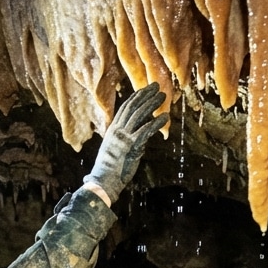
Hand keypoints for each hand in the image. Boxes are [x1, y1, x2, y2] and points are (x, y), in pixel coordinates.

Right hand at [83, 82, 167, 202]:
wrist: (102, 182)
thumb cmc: (109, 171)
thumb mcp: (116, 152)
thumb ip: (128, 143)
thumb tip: (141, 139)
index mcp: (112, 130)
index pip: (124, 108)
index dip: (136, 97)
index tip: (145, 90)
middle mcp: (117, 130)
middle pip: (132, 107)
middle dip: (145, 95)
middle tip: (156, 86)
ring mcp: (123, 137)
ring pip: (139, 114)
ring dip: (152, 104)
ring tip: (164, 96)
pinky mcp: (130, 145)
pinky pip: (145, 130)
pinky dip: (156, 122)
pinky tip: (165, 117)